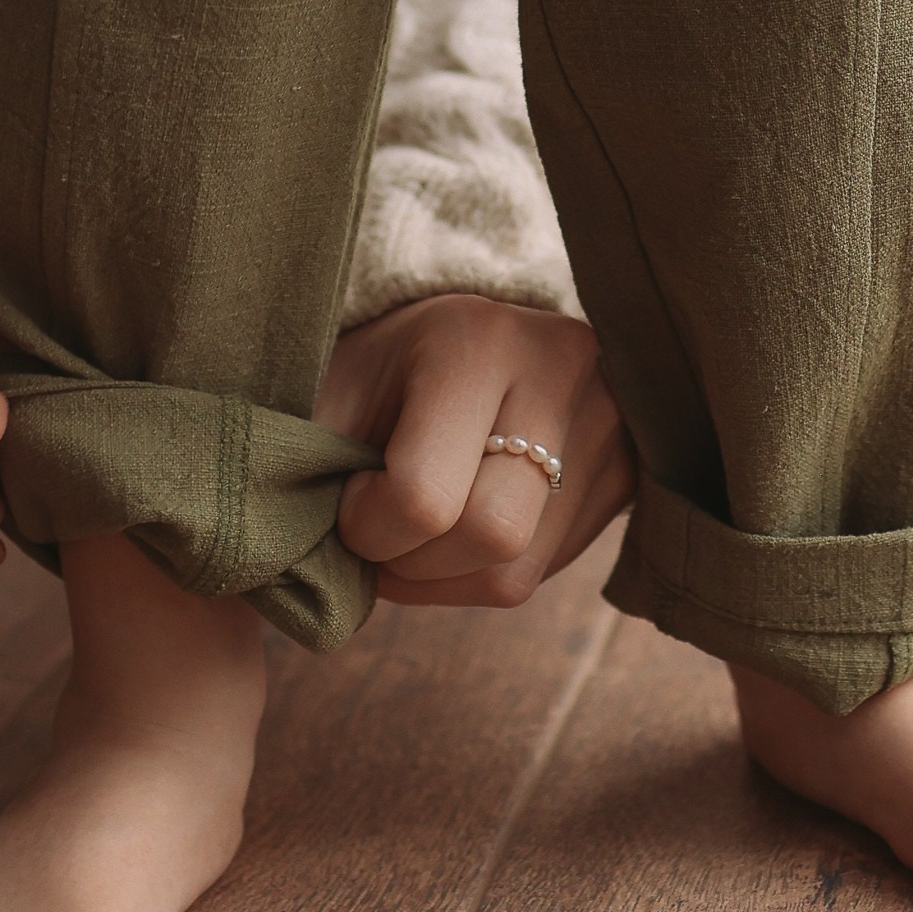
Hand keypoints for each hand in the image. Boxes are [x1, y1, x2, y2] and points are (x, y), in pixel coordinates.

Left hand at [315, 295, 634, 607]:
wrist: (473, 332)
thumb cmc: (385, 367)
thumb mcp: (335, 390)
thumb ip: (307, 467)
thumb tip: (285, 572)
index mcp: (477, 340)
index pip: (424, 496)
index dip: (366, 527)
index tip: (349, 497)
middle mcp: (561, 375)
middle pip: (489, 538)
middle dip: (411, 561)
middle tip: (380, 529)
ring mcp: (610, 425)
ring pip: (514, 573)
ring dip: (440, 578)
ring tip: (414, 532)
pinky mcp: (627, 474)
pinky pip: (540, 573)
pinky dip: (477, 573)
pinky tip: (456, 532)